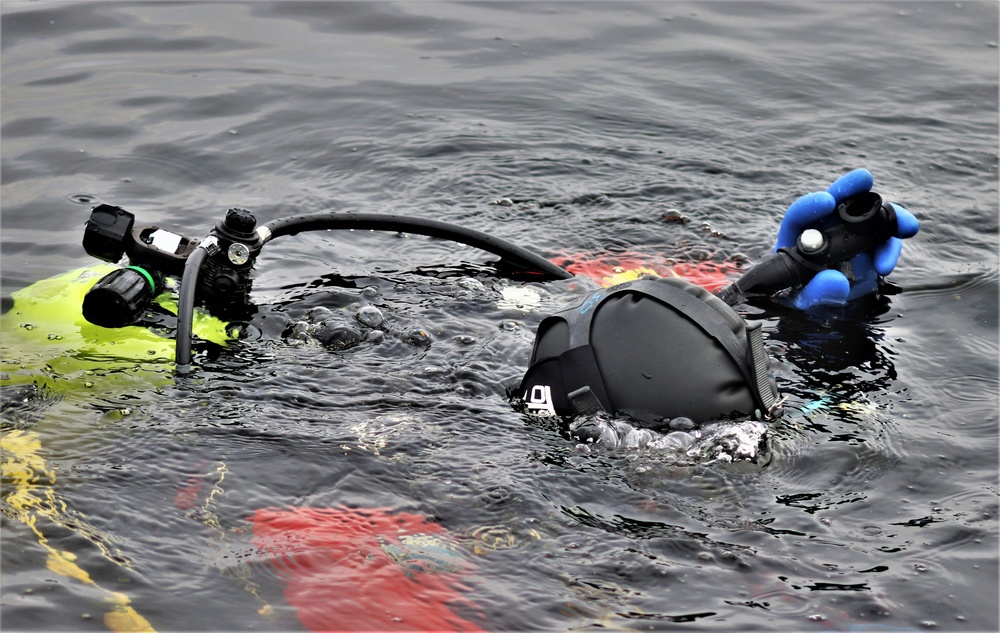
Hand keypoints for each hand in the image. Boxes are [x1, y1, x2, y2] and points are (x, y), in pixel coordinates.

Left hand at [773, 169, 918, 309]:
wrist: (823, 308)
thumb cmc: (804, 298)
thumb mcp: (804, 300)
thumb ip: (816, 292)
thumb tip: (837, 281)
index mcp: (798, 240)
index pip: (800, 216)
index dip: (811, 205)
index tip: (826, 201)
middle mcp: (824, 233)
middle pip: (837, 204)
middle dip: (851, 189)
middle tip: (864, 178)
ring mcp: (849, 239)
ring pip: (868, 219)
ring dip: (888, 218)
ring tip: (904, 228)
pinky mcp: (869, 249)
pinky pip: (884, 240)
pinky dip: (892, 244)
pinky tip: (888, 261)